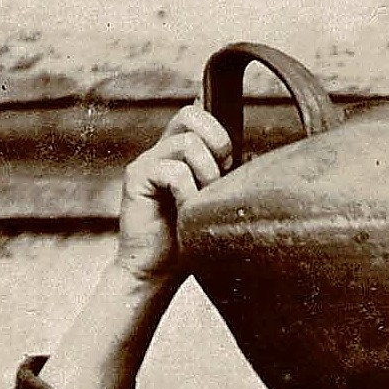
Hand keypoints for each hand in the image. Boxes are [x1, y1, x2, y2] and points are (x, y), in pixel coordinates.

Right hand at [111, 103, 234, 292]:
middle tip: (219, 179)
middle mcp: (161, 151)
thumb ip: (226, 177)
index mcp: (179, 153)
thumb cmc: (188, 244)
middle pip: (191, 115)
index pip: (197, 114)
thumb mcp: (216, 205)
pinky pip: (173, 171)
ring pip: (188, 143)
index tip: (228, 167)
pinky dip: (188, 193)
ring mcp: (147, 162)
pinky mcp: (136, 179)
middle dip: (218, 144)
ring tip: (201, 203)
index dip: (219, 133)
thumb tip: (252, 157)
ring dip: (207, 174)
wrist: (156, 273)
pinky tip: (184, 213)